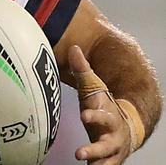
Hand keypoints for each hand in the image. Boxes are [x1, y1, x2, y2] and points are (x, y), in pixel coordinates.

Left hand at [69, 45, 131, 163]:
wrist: (128, 128)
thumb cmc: (105, 106)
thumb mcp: (94, 88)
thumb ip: (83, 70)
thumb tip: (73, 47)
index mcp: (108, 115)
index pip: (101, 115)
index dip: (94, 116)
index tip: (84, 115)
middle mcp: (112, 135)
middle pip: (105, 144)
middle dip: (93, 149)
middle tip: (79, 153)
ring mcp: (111, 151)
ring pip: (104, 161)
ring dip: (95, 164)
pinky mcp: (107, 161)